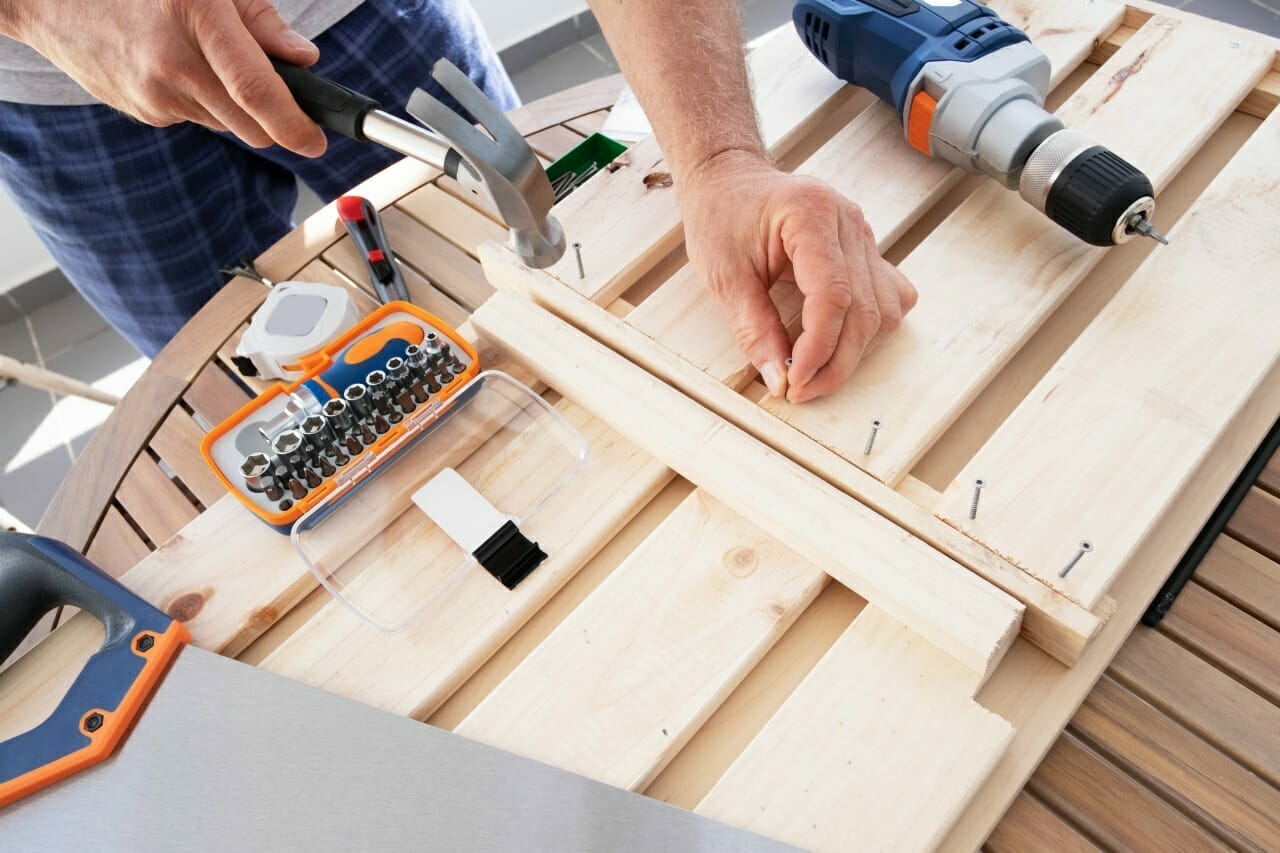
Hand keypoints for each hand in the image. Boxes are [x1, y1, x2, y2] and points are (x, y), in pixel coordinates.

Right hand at [6, 0, 326, 155]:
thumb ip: (260, 21)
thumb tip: (304, 58)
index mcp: (198, 18)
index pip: (257, 90)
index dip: (295, 123)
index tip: (316, 141)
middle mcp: (175, 62)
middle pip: (250, 124)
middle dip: (274, 120)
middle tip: (278, 96)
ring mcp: (154, 93)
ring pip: (224, 124)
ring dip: (233, 106)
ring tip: (204, 59)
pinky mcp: (141, 110)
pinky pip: (192, 118)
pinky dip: (198, 100)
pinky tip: (173, 65)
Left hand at [678, 150, 916, 402]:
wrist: (729, 179)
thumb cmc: (720, 215)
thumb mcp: (723, 274)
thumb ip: (753, 328)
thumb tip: (779, 379)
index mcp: (811, 214)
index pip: (833, 295)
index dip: (819, 347)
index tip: (795, 381)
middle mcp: (848, 221)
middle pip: (864, 309)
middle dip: (836, 361)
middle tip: (800, 390)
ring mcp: (863, 234)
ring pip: (884, 309)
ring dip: (855, 352)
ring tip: (815, 374)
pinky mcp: (866, 250)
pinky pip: (888, 298)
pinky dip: (871, 329)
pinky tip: (840, 344)